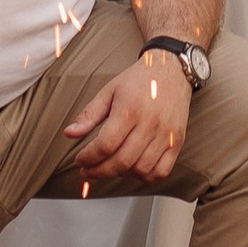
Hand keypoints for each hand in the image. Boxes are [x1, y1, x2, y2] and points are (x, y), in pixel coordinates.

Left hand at [62, 52, 192, 183]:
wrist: (171, 69)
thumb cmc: (139, 80)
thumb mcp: (109, 91)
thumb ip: (89, 114)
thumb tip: (69, 134)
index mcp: (130, 109)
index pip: (105, 144)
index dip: (88, 158)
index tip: (80, 160)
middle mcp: (150, 124)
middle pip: (121, 161)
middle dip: (99, 171)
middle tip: (88, 171)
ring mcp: (166, 134)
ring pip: (140, 170)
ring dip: (120, 174)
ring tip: (109, 167)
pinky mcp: (177, 141)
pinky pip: (161, 171)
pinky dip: (145, 177)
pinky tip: (133, 169)